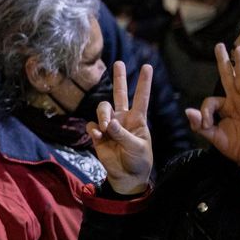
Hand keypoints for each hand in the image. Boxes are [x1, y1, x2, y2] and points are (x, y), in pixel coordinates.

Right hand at [88, 61, 153, 194]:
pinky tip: (98, 136)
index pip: (141, 98)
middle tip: (118, 63)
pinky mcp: (98, 135)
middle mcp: (123, 119)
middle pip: (119, 94)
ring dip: (102, 115)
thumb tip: (107, 123)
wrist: (127, 176)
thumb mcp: (136, 147)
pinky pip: (92, 126)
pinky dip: (94, 130)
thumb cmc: (138, 160)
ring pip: (102, 109)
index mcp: (138, 120)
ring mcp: (110, 126)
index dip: (143, 82)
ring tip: (105, 128)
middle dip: (119, 79)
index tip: (147, 66)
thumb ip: (122, 134)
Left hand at [188, 44, 239, 175]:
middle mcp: (238, 100)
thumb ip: (200, 125)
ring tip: (238, 48)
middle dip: (224, 62)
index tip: (206, 124)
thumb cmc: (236, 147)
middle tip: (220, 46)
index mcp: (226, 107)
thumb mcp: (214, 137)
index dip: (205, 112)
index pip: (211, 101)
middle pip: (229, 77)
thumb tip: (188, 111)